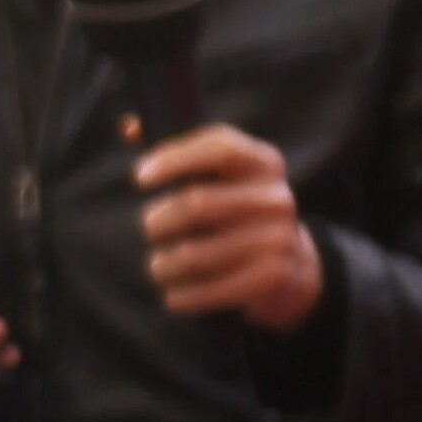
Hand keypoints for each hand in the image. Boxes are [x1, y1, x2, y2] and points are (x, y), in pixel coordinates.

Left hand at [136, 124, 322, 331]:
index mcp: (263, 162)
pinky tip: (174, 293)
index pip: (220, 147)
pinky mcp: (273, 276)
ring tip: (158, 266)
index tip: (140, 177)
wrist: (290, 262)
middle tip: (149, 227)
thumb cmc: (233, 210)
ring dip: (163, 265)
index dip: (175, 158)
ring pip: (195, 253)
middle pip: (197, 203)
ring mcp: (279, 238)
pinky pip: (211, 290)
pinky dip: (182, 295)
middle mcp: (277, 197)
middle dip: (158, 220)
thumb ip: (175, 150)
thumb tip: (131, 126)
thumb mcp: (217, 175)